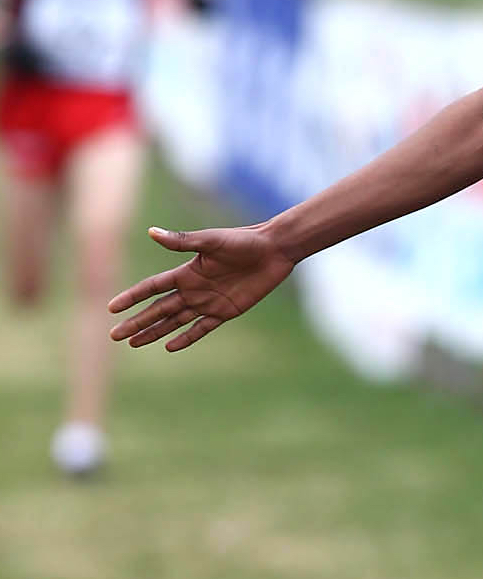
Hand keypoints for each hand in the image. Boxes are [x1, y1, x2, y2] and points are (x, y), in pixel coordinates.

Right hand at [108, 224, 294, 351]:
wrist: (275, 249)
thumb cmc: (244, 240)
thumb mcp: (212, 241)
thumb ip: (182, 242)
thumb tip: (151, 232)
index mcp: (187, 271)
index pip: (152, 288)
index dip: (132, 297)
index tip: (111, 308)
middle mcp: (194, 288)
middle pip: (158, 309)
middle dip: (136, 322)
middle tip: (114, 335)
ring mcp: (208, 301)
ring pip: (174, 321)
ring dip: (154, 332)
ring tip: (133, 343)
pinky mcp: (225, 311)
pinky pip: (201, 328)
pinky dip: (185, 338)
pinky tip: (169, 346)